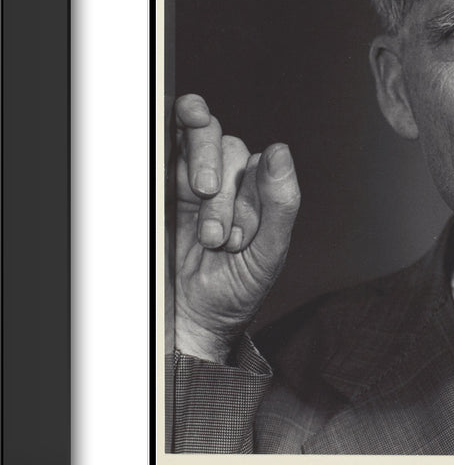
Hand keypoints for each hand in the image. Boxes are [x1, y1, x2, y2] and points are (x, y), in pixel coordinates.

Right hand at [171, 94, 299, 362]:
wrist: (194, 321)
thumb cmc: (236, 288)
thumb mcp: (268, 251)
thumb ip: (281, 201)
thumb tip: (281, 150)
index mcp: (257, 191)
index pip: (256, 162)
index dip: (248, 194)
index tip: (241, 239)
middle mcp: (227, 181)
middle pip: (225, 145)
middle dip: (222, 192)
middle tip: (214, 235)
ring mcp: (191, 181)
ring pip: (196, 143)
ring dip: (200, 177)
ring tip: (204, 232)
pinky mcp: (162, 189)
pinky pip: (165, 156)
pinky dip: (169, 163)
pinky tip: (178, 196)